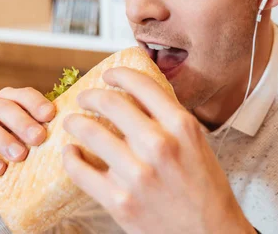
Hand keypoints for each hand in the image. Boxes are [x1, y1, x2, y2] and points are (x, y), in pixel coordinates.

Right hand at [0, 87, 54, 209]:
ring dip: (1, 138)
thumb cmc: (17, 152)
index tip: (51, 116)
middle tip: (39, 138)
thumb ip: (45, 130)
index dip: (35, 102)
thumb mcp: (32, 141)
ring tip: (20, 156)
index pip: (21, 94)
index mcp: (8, 100)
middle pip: (1, 106)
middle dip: (21, 122)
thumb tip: (74, 127)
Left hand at [62, 68, 254, 233]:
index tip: (109, 75)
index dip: (119, 75)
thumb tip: (140, 98)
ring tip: (72, 122)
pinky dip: (71, 158)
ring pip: (91, 133)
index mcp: (182, 127)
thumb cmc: (206, 188)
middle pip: (111, 103)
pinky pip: (81, 172)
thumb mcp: (198, 144)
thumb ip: (170, 120)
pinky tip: (70, 152)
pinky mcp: (120, 202)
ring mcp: (137, 175)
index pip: (142, 85)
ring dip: (75, 122)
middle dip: (91, 95)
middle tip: (85, 97)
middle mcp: (159, 145)